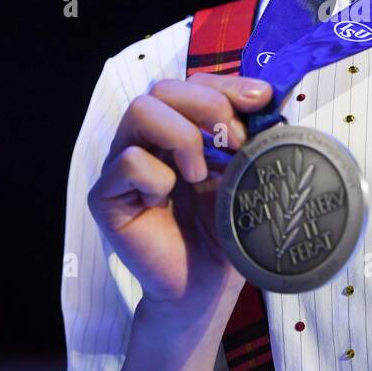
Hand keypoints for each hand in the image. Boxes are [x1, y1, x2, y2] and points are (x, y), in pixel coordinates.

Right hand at [87, 73, 273, 313]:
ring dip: (181, 135)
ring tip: (200, 174)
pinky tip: (166, 200)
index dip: (228, 84)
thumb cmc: (225, 232)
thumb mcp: (245, 175)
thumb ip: (250, 136)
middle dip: (208, 105)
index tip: (261, 101)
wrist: (206, 287)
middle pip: (163, 87)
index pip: (194, 83)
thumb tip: (266, 98)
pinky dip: (157, 177)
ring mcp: (122, 165)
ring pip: (141, 110)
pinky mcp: (106, 196)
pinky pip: (128, 161)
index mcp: (180, 130)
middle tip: (234, 143)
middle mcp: (147, 141)